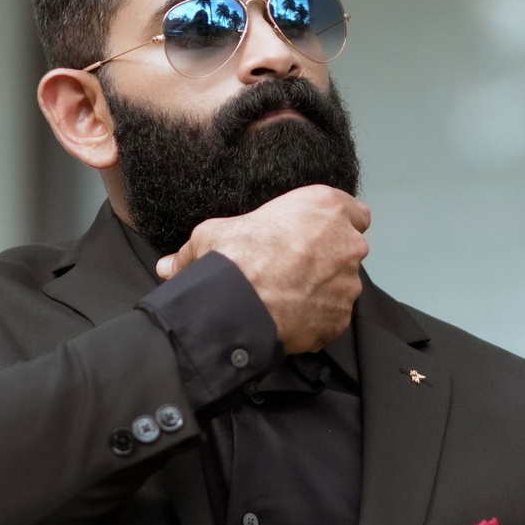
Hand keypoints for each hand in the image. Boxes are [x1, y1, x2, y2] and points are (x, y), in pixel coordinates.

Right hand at [156, 185, 369, 352]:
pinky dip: (317, 318)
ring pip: (342, 285)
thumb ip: (199, 248)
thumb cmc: (233, 259)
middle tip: (293, 268)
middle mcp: (347, 242)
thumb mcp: (212, 235)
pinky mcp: (341, 317)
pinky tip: (289, 317)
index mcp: (326, 207)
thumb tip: (168, 266)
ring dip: (323, 289)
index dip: (334, 225)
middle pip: (348, 249)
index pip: (355, 212)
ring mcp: (348, 283)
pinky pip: (332, 316)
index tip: (317, 235)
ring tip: (288, 296)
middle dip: (328, 258)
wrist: (239, 307)